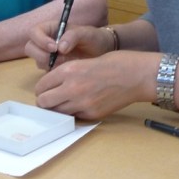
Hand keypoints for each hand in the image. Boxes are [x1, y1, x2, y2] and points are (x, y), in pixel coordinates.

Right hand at [25, 22, 113, 69]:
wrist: (102, 53)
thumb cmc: (93, 38)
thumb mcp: (86, 33)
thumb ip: (73, 36)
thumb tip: (60, 47)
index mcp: (50, 28)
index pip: (34, 32)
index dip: (40, 40)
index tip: (54, 48)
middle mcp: (45, 41)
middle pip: (30, 48)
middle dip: (41, 55)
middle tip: (59, 59)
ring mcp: (48, 55)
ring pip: (37, 61)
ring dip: (49, 64)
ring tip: (67, 63)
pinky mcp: (52, 68)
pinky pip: (46, 72)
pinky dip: (54, 73)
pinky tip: (67, 71)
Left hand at [34, 51, 157, 118]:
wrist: (136, 75)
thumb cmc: (114, 62)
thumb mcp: (84, 61)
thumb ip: (67, 73)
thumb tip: (54, 84)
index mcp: (69, 70)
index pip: (42, 85)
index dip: (42, 88)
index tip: (46, 89)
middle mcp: (72, 88)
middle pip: (44, 102)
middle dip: (44, 101)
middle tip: (50, 98)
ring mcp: (82, 104)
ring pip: (57, 112)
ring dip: (57, 109)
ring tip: (64, 102)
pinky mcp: (92, 115)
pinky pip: (74, 116)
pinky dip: (73, 112)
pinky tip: (80, 105)